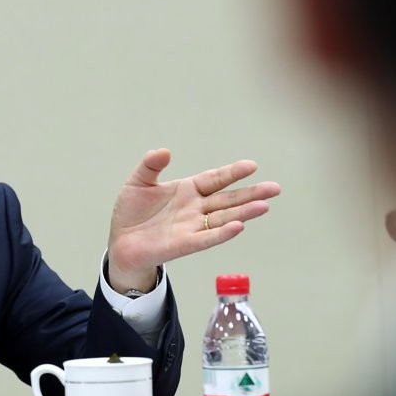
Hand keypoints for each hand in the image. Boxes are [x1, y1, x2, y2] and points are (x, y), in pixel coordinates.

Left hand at [107, 149, 280, 292]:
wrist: (120, 242)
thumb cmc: (131, 212)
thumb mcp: (138, 182)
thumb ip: (150, 165)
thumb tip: (164, 151)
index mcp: (188, 191)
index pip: (215, 179)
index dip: (232, 173)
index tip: (251, 165)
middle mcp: (195, 209)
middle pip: (228, 199)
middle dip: (251, 194)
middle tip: (274, 188)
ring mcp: (192, 227)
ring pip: (223, 218)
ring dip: (243, 212)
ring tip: (264, 206)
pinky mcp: (184, 244)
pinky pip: (207, 238)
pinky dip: (222, 232)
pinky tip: (238, 226)